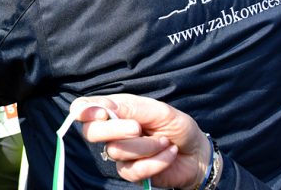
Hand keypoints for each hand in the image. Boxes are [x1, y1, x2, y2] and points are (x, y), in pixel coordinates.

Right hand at [71, 94, 213, 189]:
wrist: (196, 152)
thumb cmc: (177, 126)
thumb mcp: (159, 111)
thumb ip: (132, 109)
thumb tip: (104, 107)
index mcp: (116, 109)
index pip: (84, 108)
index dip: (84, 110)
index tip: (101, 114)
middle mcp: (113, 130)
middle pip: (91, 132)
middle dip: (115, 130)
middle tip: (138, 128)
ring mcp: (120, 153)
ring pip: (116, 151)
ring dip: (147, 146)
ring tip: (165, 141)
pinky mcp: (130, 172)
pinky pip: (134, 170)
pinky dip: (157, 161)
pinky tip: (168, 154)